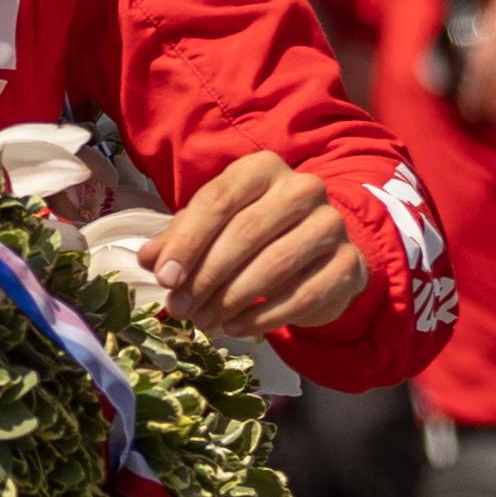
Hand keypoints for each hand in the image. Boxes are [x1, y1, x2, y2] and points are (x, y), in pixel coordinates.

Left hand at [151, 153, 370, 336]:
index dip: (188, 241)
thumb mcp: (212, 229)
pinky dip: (264, 316)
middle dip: (207, 275)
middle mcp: (302, 188)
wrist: (317, 256)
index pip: (219, 199)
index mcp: (262, 169)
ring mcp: (331, 224)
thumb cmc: (254, 236)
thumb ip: (179, 239)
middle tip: (181, 308)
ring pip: (276, 264)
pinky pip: (303, 294)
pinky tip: (237, 328)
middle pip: (246, 232)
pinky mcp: (349, 264)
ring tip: (205, 321)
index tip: (165, 278)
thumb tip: (146, 259)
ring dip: (232, 299)